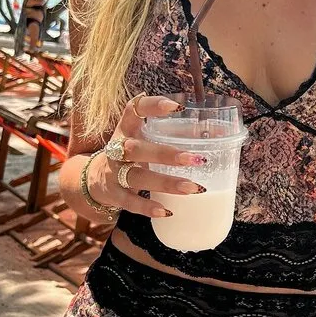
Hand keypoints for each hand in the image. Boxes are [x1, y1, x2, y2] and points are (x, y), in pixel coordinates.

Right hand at [86, 94, 206, 218]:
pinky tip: (167, 211)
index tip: (176, 106)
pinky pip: (129, 202)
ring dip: (166, 183)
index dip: (152, 106)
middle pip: (137, 148)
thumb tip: (222, 132)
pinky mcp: (112, 194)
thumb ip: (172, 134)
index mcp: (126, 129)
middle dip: (167, 154)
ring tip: (193, 188)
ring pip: (136, 177)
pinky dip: (147, 207)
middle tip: (197, 159)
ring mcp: (112, 172)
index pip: (133, 109)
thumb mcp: (144, 139)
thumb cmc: (132, 155)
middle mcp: (116, 148)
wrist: (93, 179)